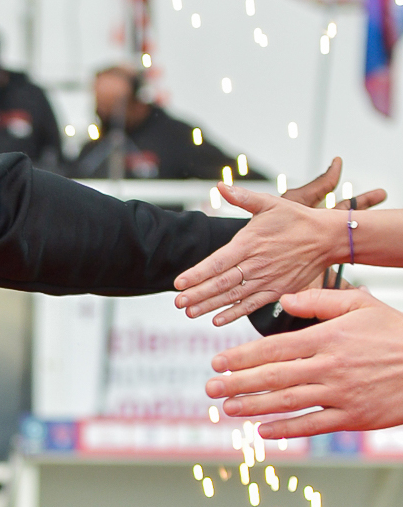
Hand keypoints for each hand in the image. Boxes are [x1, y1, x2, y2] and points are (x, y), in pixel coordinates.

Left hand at [174, 162, 381, 324]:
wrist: (328, 238)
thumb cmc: (296, 219)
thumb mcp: (270, 203)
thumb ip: (243, 197)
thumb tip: (221, 185)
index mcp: (250, 243)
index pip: (217, 262)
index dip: (197, 274)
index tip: (178, 283)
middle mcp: (256, 264)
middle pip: (222, 283)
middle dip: (197, 294)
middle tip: (178, 303)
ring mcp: (267, 279)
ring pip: (234, 296)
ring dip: (210, 306)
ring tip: (190, 312)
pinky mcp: (278, 290)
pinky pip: (252, 305)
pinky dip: (235, 313)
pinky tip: (218, 320)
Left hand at [205, 289, 402, 436]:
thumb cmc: (395, 333)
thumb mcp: (362, 305)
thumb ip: (320, 301)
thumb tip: (284, 299)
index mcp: (328, 338)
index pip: (274, 348)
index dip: (242, 356)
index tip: (218, 362)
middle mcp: (331, 367)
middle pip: (273, 377)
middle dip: (237, 383)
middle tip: (210, 388)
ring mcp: (342, 394)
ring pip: (288, 402)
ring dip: (253, 406)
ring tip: (228, 408)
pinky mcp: (354, 417)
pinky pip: (313, 425)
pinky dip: (286, 429)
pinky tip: (262, 430)